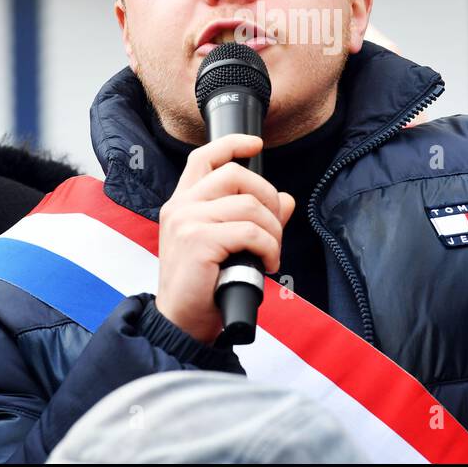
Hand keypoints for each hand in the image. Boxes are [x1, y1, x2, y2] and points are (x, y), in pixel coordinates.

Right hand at [154, 134, 294, 343]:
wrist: (181, 322)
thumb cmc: (202, 286)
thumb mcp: (227, 246)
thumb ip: (255, 220)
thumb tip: (286, 200)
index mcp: (182, 203)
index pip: (204, 157)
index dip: (232, 144)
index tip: (256, 144)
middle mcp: (180, 206)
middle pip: (236, 175)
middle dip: (268, 198)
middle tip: (274, 229)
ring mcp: (187, 221)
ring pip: (249, 205)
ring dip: (273, 230)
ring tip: (271, 252)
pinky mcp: (199, 240)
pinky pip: (251, 231)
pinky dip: (269, 247)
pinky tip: (267, 263)